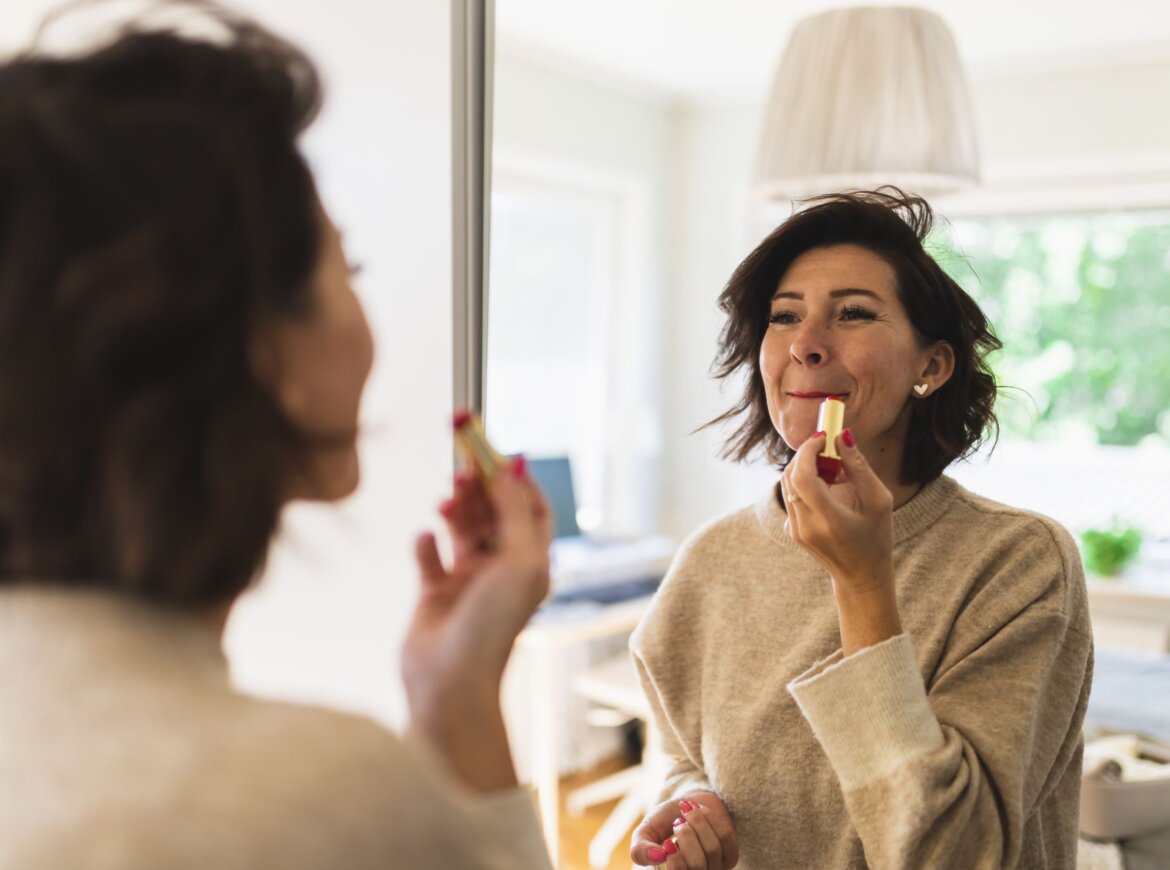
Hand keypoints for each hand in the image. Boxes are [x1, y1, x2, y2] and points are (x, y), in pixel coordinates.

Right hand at [402, 456, 550, 718]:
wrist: (450, 682)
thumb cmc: (493, 625)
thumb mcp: (517, 561)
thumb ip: (514, 511)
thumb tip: (512, 466)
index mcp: (531, 564)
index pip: (530, 510)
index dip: (516, 480)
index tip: (496, 451)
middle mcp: (503, 571)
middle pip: (493, 514)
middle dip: (480, 489)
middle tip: (462, 464)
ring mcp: (468, 582)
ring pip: (462, 530)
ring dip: (455, 510)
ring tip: (446, 499)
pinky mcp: (435, 594)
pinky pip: (430, 557)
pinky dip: (425, 543)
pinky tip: (424, 538)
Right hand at [631, 793, 737, 868]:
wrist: (687, 804)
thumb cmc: (663, 821)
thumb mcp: (645, 832)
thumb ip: (640, 849)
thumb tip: (660, 856)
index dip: (676, 863)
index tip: (667, 842)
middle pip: (697, 865)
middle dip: (686, 835)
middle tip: (677, 822)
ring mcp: (713, 869)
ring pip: (712, 848)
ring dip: (698, 822)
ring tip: (687, 812)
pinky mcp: (730, 856)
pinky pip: (725, 837)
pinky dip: (711, 818)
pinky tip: (702, 813)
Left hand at [781, 429, 893, 594]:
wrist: (861, 576)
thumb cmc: (876, 538)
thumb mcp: (878, 501)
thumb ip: (859, 468)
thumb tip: (843, 436)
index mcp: (829, 520)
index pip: (803, 477)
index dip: (808, 451)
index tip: (823, 436)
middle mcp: (806, 526)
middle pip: (791, 476)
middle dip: (807, 454)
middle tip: (829, 447)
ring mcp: (795, 530)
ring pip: (788, 484)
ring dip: (806, 468)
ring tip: (834, 471)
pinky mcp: (792, 530)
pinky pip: (791, 496)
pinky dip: (805, 483)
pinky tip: (829, 489)